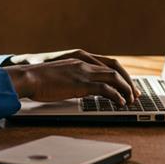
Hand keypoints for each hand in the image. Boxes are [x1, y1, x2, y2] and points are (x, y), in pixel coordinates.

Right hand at [2, 50, 138, 104]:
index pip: (108, 64)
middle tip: (135, 95)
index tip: (127, 85)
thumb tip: (83, 89)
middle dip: (128, 82)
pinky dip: (116, 96)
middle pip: (116, 69)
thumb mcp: (61, 74)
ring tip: (130, 101)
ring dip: (126, 90)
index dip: (121, 75)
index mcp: (81, 59)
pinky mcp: (81, 83)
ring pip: (114, 78)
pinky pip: (105, 89)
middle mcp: (85, 63)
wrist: (29, 76)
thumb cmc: (40, 78)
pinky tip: (120, 103)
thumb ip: (74, 77)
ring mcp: (84, 72)